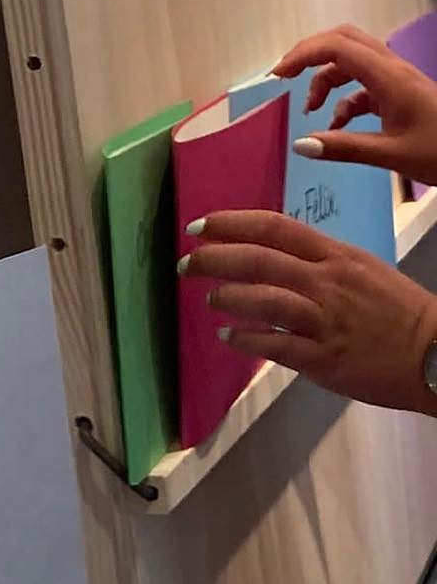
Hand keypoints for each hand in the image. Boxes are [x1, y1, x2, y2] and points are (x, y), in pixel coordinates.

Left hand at [182, 211, 436, 415]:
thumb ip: (317, 259)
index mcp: (336, 256)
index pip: (275, 227)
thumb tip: (269, 252)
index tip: (198, 225)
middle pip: (260, 260)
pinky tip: (229, 336)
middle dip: (215, 258)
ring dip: (227, 297)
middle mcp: (327, 283)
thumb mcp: (361, 268)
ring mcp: (326, 321)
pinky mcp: (326, 359)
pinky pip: (275, 346)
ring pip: (264, 300)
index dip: (231, 223)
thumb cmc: (397, 309)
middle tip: (186, 262)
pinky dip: (245, 339)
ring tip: (210, 298)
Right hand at [273, 23, 436, 183]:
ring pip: (351, 62)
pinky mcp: (401, 94)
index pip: (336, 47)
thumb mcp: (392, 154)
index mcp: (389, 77)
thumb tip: (300, 144)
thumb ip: (344, 147)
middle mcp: (392, 70)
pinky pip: (363, 85)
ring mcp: (397, 81)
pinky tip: (337, 126)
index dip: (302, 54)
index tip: (278, 76)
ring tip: (311, 110)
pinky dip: (343, 99)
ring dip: (325, 79)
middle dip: (310, 53)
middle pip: (343, 40)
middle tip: (286, 76)